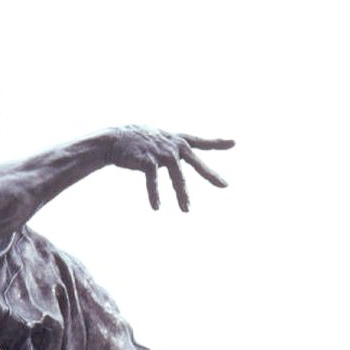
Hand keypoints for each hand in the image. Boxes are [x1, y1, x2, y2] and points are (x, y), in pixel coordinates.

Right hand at [106, 126, 233, 210]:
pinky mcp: (148, 161)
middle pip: (196, 163)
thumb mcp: (158, 140)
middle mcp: (173, 146)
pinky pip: (154, 181)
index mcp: (177, 140)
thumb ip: (171, 147)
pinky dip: (155, 195)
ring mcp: (162, 153)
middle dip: (211, 175)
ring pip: (178, 177)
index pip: (201, 141)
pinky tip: (157, 207)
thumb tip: (179, 160)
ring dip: (182, 194)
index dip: (217, 142)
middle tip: (225, 185)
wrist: (115, 140)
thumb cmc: (137, 141)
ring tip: (186, 209)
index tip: (234, 142)